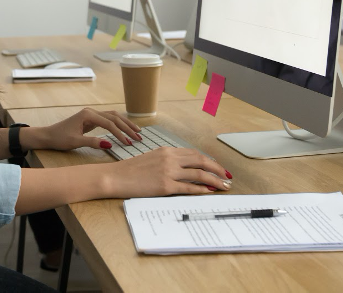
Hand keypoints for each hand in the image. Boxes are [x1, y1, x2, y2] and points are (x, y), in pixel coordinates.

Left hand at [39, 107, 142, 150]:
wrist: (47, 135)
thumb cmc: (59, 138)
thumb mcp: (75, 142)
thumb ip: (92, 142)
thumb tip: (110, 144)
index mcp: (88, 115)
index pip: (109, 124)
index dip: (120, 134)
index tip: (129, 143)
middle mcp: (91, 112)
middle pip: (114, 117)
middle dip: (127, 127)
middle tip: (139, 138)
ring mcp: (91, 114)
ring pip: (113, 117)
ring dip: (125, 124)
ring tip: (137, 132)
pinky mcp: (91, 119)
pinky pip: (108, 120)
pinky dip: (118, 124)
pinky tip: (125, 129)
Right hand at [110, 147, 232, 196]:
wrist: (115, 177)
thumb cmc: (130, 170)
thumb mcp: (151, 158)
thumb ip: (167, 160)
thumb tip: (184, 169)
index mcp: (167, 150)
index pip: (194, 153)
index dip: (209, 160)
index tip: (217, 167)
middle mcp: (170, 158)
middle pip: (201, 161)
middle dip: (217, 169)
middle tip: (227, 176)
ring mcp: (168, 171)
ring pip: (198, 174)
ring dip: (214, 180)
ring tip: (223, 186)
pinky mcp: (165, 186)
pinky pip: (188, 188)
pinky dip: (201, 190)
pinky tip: (208, 192)